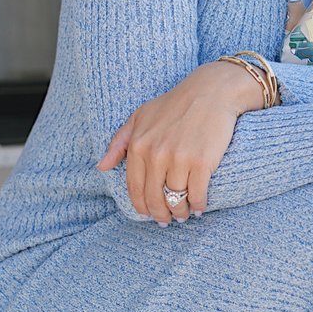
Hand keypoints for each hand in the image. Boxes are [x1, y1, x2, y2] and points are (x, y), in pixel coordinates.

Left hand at [95, 61, 265, 224]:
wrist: (212, 91)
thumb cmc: (175, 104)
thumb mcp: (140, 116)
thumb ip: (119, 142)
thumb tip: (100, 167)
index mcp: (138, 145)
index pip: (135, 187)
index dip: (141, 205)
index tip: (149, 213)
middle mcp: (156, 154)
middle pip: (154, 198)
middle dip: (160, 214)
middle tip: (167, 220)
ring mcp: (179, 159)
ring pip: (175, 199)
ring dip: (180, 212)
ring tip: (184, 215)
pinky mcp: (201, 162)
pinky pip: (197, 194)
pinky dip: (199, 205)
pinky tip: (200, 207)